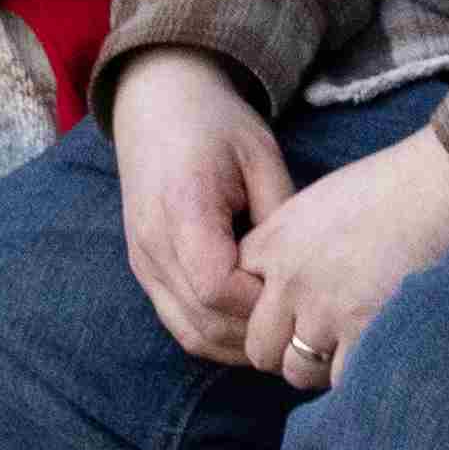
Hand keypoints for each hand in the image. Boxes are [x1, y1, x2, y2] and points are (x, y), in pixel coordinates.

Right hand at [104, 49, 291, 366]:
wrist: (157, 105)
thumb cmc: (215, 124)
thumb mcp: (261, 155)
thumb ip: (280, 215)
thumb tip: (305, 273)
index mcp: (183, 209)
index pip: (218, 288)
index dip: (261, 303)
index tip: (299, 292)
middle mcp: (153, 246)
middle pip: (204, 322)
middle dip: (257, 334)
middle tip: (303, 324)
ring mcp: (143, 263)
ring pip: (190, 333)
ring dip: (238, 344)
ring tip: (283, 331)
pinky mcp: (144, 271)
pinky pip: (178, 322)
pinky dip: (216, 334)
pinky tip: (254, 324)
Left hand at [239, 123, 448, 386]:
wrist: (447, 181)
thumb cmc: (395, 186)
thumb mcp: (322, 202)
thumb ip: (291, 245)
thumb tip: (283, 288)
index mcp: (275, 242)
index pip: (236, 299)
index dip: (265, 311)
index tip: (290, 311)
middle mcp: (290, 280)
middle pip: (259, 347)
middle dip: (286, 349)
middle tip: (320, 339)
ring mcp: (325, 310)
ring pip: (295, 370)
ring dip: (319, 366)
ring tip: (350, 345)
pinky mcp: (364, 331)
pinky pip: (339, 378)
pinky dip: (355, 373)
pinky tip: (375, 351)